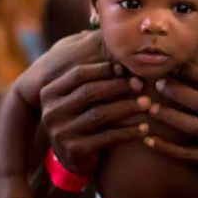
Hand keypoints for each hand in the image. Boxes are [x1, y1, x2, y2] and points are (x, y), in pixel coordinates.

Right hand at [39, 62, 150, 176]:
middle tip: (141, 84)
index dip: (104, 69)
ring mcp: (60, 133)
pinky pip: (107, 138)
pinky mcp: (74, 151)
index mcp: (49, 93)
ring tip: (147, 103)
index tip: (126, 68)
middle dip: (119, 86)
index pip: (78, 74)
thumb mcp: (78, 97)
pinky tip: (144, 128)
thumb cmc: (82, 119)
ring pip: (100, 114)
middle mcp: (50, 112)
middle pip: (89, 92)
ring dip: (127, 107)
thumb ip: (90, 74)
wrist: (73, 158)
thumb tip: (108, 39)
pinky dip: (128, 132)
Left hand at [143, 63, 197, 182]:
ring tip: (151, 108)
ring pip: (194, 127)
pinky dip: (166, 147)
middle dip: (178, 92)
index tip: (172, 65)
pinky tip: (148, 139)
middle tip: (157, 84)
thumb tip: (187, 56)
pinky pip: (186, 154)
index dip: (193, 72)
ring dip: (170, 116)